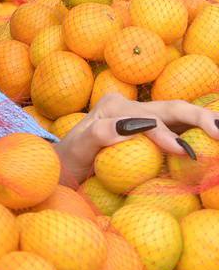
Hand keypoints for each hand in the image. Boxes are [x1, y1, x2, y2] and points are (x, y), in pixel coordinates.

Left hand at [55, 94, 218, 186]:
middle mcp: (132, 107)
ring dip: (205, 121)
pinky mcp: (153, 128)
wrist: (66, 163)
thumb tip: (127, 127)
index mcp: (114, 107)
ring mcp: (145, 116)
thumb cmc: (70, 158)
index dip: (166, 135)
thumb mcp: (77, 148)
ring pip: (180, 115)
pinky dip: (198, 131)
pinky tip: (215, 137)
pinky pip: (180, 127)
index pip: (148, 120)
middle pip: (172, 108)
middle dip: (199, 118)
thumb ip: (99, 134)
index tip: (182, 152)